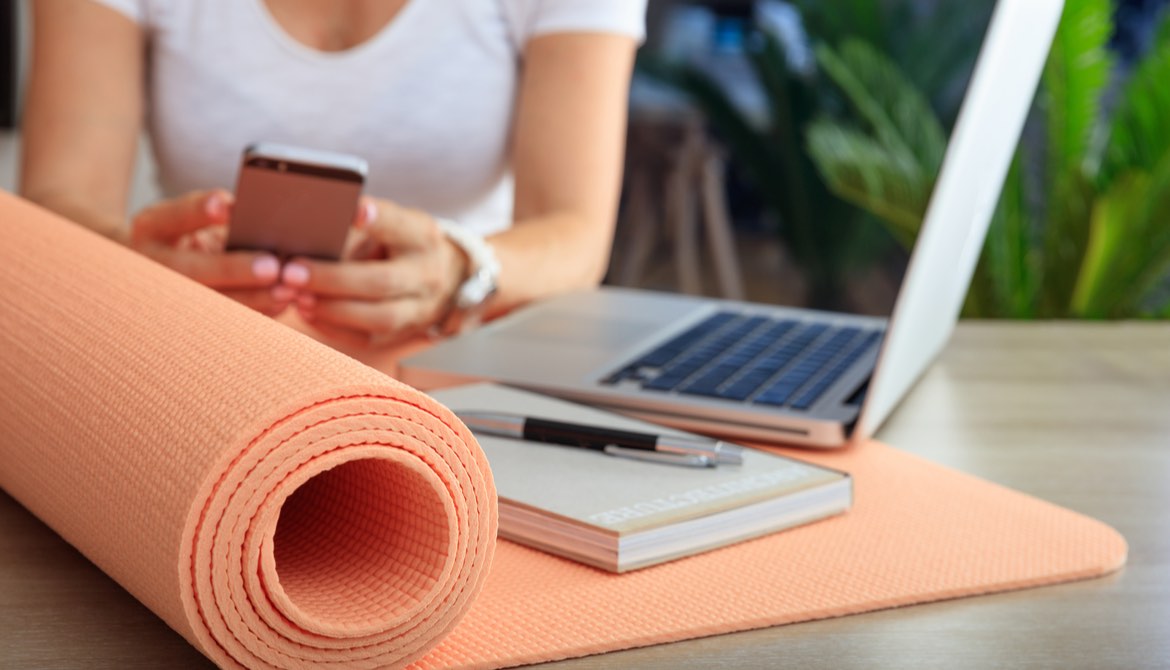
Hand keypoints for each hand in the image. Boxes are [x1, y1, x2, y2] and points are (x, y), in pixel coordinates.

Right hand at [129, 190, 289, 315]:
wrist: (163, 265)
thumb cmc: (190, 232)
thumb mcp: (194, 217)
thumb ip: (220, 215)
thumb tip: (257, 216)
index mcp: (152, 228)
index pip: (173, 216)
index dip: (197, 211)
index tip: (226, 205)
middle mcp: (153, 264)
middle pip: (191, 270)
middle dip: (232, 268)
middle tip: (271, 267)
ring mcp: (167, 296)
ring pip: (209, 302)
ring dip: (252, 298)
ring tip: (286, 291)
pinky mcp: (188, 319)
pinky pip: (225, 320)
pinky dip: (256, 311)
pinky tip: (282, 304)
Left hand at [281, 197, 467, 346]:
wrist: (444, 276)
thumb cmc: (402, 243)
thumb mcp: (393, 224)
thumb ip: (359, 228)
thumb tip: (308, 232)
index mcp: (421, 237)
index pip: (400, 225)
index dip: (378, 219)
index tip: (355, 210)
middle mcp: (426, 274)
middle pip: (382, 281)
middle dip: (333, 279)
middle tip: (292, 272)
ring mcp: (420, 309)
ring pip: (379, 318)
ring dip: (332, 309)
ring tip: (298, 297)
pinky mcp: (405, 333)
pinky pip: (368, 338)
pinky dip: (333, 327)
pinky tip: (308, 312)